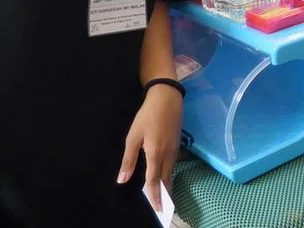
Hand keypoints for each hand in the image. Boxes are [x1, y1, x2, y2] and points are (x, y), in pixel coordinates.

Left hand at [117, 84, 182, 212]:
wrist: (167, 98)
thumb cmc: (147, 116)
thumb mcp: (133, 137)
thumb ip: (128, 160)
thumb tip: (122, 180)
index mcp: (155, 153)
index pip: (154, 180)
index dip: (155, 195)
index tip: (157, 209)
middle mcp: (167, 154)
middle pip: (166, 178)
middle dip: (164, 194)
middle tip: (162, 208)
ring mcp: (175, 149)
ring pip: (171, 172)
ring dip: (167, 185)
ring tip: (164, 197)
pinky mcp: (178, 144)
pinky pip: (173, 164)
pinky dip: (169, 174)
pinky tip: (165, 177)